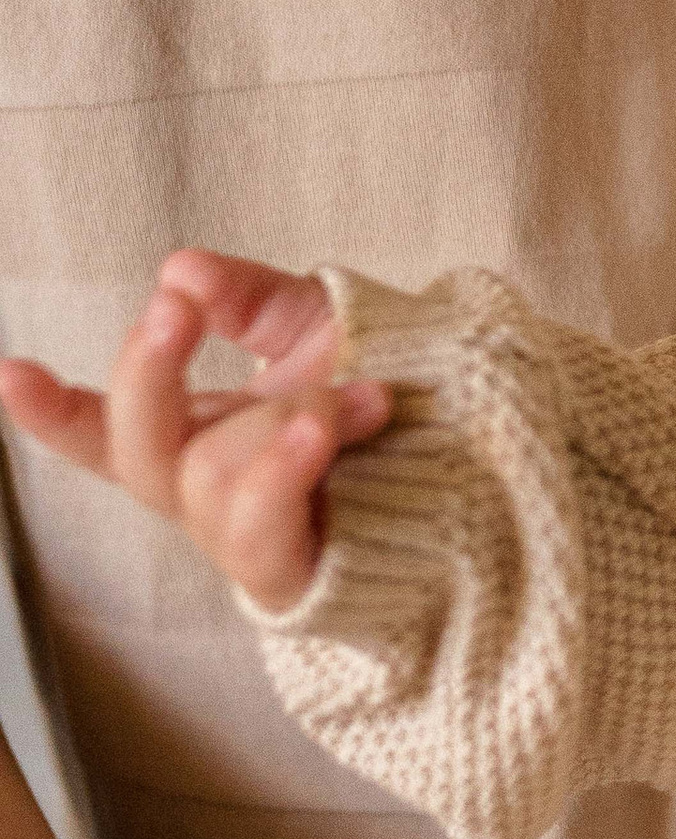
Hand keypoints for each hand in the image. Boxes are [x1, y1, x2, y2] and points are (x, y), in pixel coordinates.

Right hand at [0, 250, 389, 614]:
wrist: (468, 457)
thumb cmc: (373, 389)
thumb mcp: (311, 320)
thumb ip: (245, 295)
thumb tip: (182, 268)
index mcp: (190, 428)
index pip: (101, 425)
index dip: (49, 410)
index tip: (10, 372)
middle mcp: (198, 486)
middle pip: (132, 444)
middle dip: (147, 369)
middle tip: (177, 309)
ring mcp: (237, 534)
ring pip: (207, 470)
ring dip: (283, 415)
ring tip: (364, 394)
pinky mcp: (284, 570)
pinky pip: (255, 524)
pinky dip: (287, 466)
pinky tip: (329, 426)